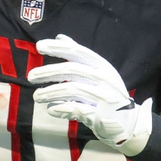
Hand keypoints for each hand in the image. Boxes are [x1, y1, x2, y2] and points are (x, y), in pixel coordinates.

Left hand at [28, 34, 151, 153]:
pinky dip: (61, 108)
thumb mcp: (99, 72)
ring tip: (37, 96)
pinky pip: (76, 109)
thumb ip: (79, 56)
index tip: (39, 46)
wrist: (130, 124)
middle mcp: (103, 79)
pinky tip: (50, 109)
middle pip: (71, 70)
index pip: (78, 51)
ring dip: (50, 92)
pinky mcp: (99, 115)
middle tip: (31, 77)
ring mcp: (102, 97)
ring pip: (71, 89)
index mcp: (102, 66)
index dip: (58, 47)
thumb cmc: (109, 96)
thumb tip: (60, 37)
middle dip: (48, 72)